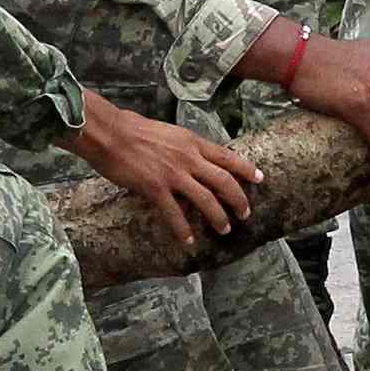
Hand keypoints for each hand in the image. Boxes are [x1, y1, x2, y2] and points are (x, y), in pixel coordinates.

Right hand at [70, 90, 259, 247]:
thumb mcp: (168, 132)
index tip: (260, 178)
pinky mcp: (156, 188)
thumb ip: (183, 146)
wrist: (109, 133)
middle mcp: (188, 157)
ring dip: (218, 217)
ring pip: (206, 199)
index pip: (227, 156)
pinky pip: (174, 213)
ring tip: (224, 230)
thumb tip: (192, 155)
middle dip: (238, 200)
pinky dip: (183, 230)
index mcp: (191, 142)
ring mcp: (173, 174)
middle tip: (245, 213)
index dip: (246, 168)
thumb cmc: (132, 129)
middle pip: (223, 181)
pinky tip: (188, 241)